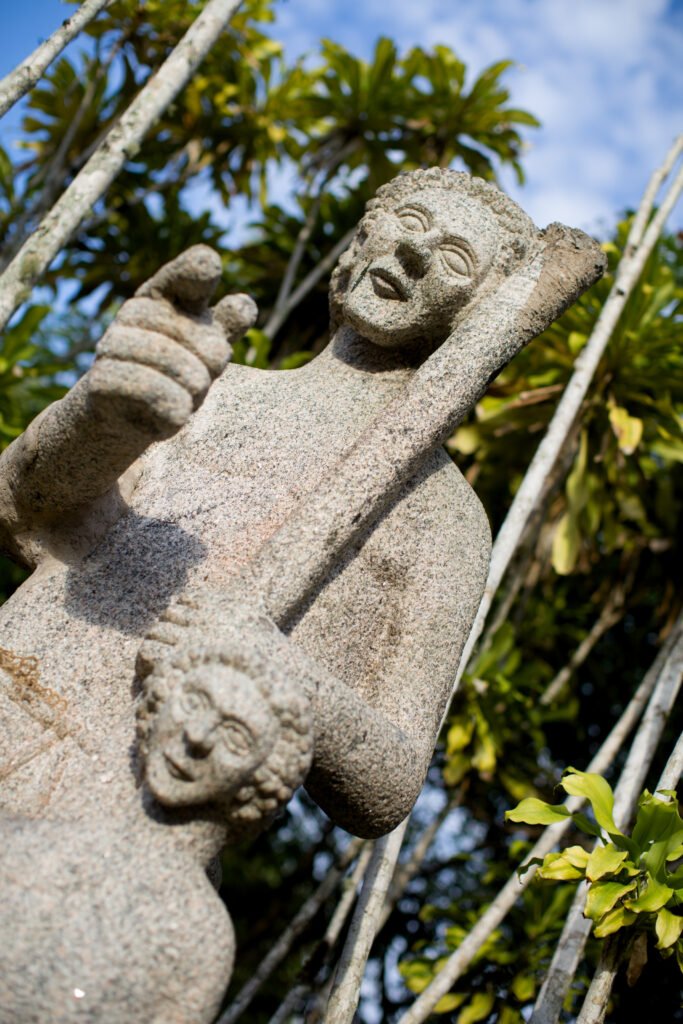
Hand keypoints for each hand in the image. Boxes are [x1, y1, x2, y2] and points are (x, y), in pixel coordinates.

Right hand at [88, 245, 256, 438]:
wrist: (119, 412)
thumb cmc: (172, 371)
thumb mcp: (206, 345)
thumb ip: (227, 323)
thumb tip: (244, 304)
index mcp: (166, 294)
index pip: (191, 273)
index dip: (200, 270)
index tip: (209, 264)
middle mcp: (138, 311)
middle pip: (214, 350)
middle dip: (212, 375)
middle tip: (191, 378)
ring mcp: (115, 343)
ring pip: (192, 378)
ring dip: (193, 397)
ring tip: (175, 395)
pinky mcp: (102, 378)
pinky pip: (164, 398)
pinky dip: (175, 414)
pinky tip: (163, 412)